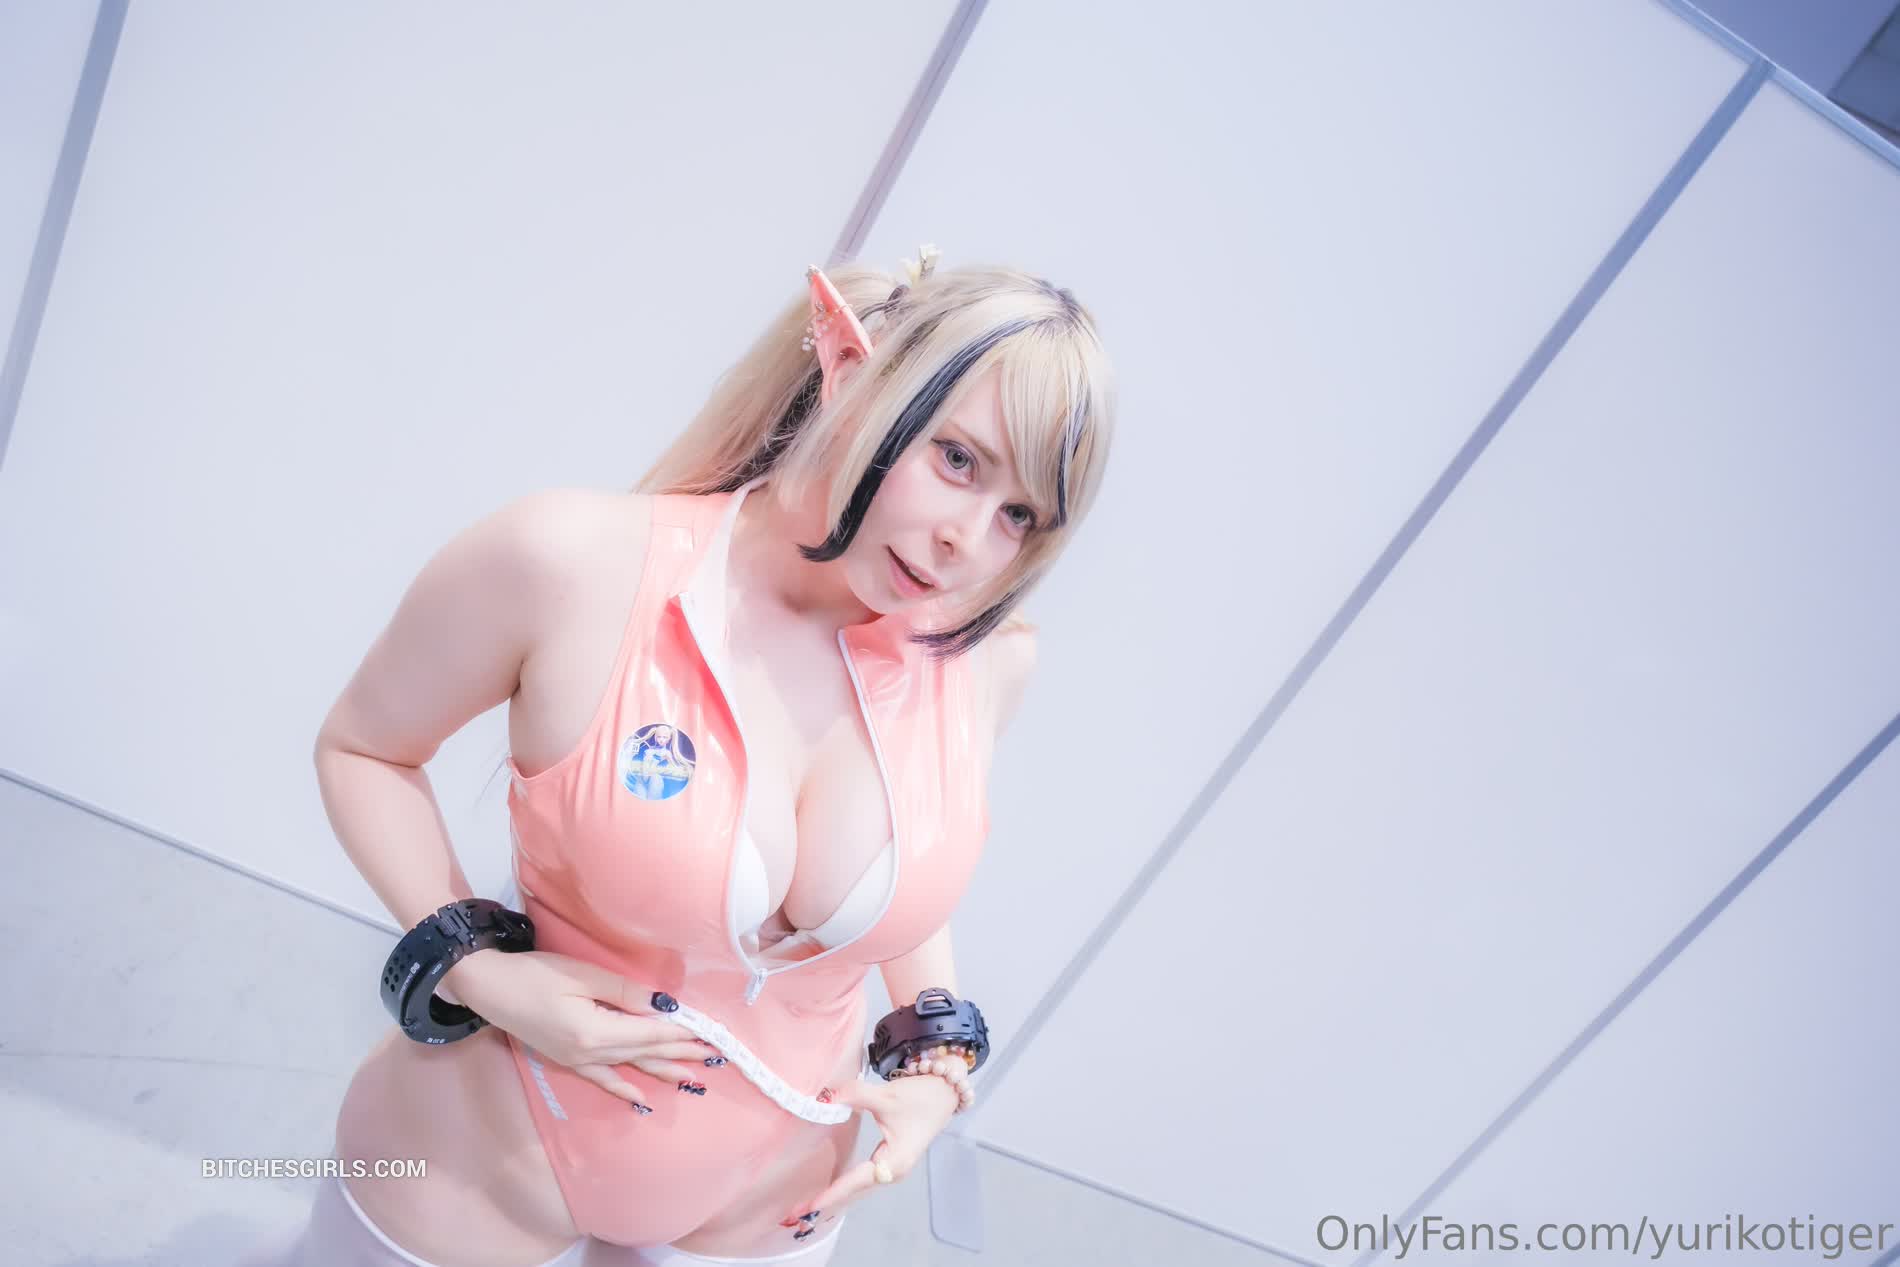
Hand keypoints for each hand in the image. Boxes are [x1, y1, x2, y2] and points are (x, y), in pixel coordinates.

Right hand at [440, 950, 715, 1106]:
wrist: (488, 987)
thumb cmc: (534, 974)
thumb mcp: (581, 975)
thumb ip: (624, 993)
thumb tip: (663, 1005)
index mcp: (595, 1032)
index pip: (649, 1034)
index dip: (680, 1034)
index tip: (709, 1034)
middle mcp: (589, 1053)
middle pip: (644, 1053)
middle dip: (680, 1053)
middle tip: (714, 1056)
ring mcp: (576, 1060)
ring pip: (629, 1067)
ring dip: (662, 1071)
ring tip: (693, 1078)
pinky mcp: (567, 1059)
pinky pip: (601, 1079)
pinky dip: (622, 1088)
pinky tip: (640, 1099)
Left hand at [777, 1053, 967, 1233]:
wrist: (945, 1091)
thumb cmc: (921, 1096)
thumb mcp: (886, 1096)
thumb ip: (854, 1096)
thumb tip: (824, 1098)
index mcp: (894, 1162)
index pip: (855, 1181)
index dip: (832, 1193)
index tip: (810, 1205)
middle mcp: (894, 1170)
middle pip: (856, 1190)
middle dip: (829, 1200)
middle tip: (798, 1211)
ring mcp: (894, 1167)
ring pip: (860, 1186)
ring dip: (837, 1194)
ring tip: (809, 1204)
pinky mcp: (892, 1159)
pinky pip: (864, 1178)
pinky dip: (847, 1184)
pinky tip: (832, 1188)